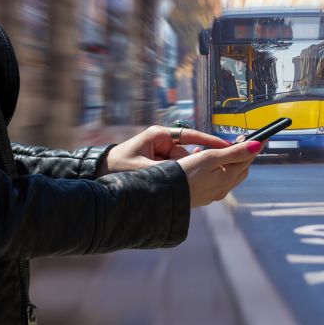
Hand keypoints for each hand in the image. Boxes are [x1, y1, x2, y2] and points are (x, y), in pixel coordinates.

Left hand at [98, 125, 230, 175]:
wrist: (97, 174)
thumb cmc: (117, 167)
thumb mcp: (143, 169)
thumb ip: (167, 171)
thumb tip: (189, 173)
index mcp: (159, 135)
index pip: (191, 135)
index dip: (209, 142)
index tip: (226, 147)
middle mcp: (163, 142)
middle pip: (187, 154)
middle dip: (191, 166)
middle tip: (202, 176)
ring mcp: (162, 153)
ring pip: (181, 166)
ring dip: (180, 177)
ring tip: (172, 187)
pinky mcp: (160, 165)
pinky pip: (174, 171)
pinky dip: (175, 180)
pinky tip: (174, 189)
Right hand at [177, 140, 262, 207]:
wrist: (165, 196)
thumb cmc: (186, 173)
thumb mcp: (210, 157)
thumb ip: (235, 152)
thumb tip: (257, 145)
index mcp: (228, 178)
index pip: (247, 159)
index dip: (252, 146)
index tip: (259, 136)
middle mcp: (224, 188)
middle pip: (241, 168)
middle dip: (242, 154)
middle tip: (238, 141)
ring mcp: (214, 194)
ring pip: (229, 175)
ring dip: (229, 162)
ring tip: (219, 151)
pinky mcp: (204, 196)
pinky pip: (217, 181)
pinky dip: (218, 170)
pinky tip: (205, 164)